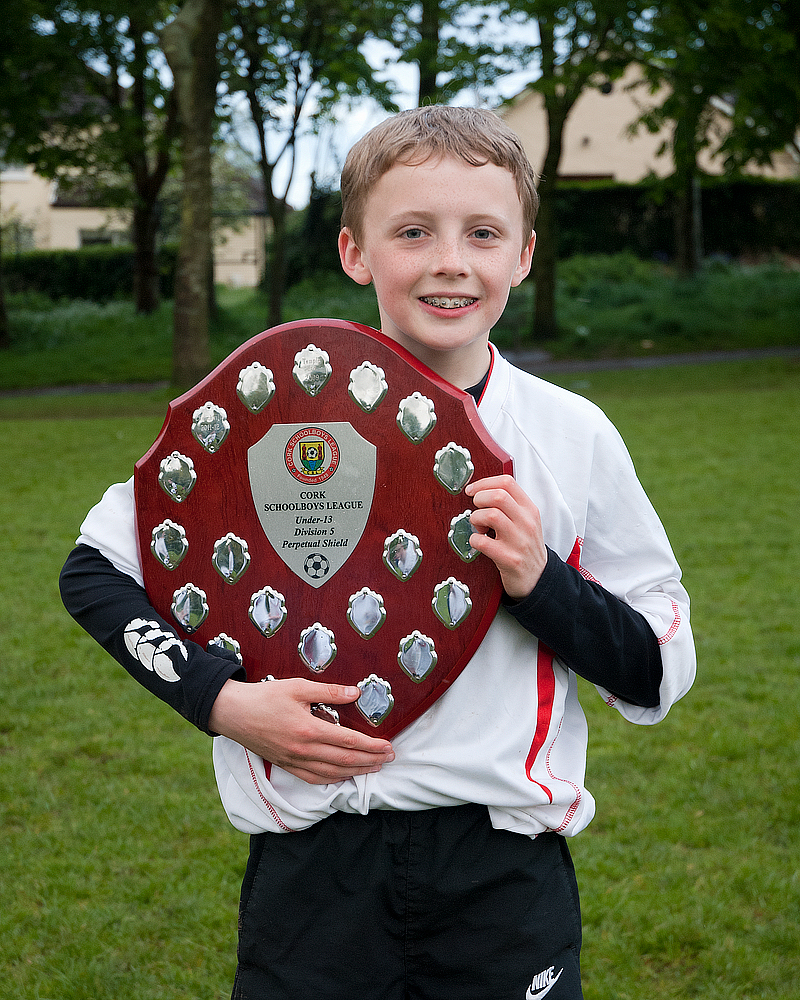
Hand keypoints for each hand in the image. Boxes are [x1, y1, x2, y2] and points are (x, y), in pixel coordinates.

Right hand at [208, 677, 394, 784]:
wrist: (233, 713)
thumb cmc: (265, 696)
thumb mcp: (298, 687)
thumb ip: (329, 691)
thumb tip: (355, 693)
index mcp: (308, 730)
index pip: (348, 742)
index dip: (371, 746)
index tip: (388, 746)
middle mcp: (303, 750)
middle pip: (344, 761)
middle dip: (370, 761)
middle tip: (389, 758)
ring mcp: (294, 761)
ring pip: (331, 773)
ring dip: (356, 772)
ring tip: (373, 768)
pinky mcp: (286, 765)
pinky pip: (313, 778)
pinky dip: (332, 780)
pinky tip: (343, 776)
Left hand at [464, 474, 547, 599]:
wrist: (538, 578)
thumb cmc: (526, 547)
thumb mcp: (526, 521)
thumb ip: (510, 505)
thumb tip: (482, 491)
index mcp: (530, 509)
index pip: (507, 482)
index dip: (484, 483)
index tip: (473, 490)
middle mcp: (527, 523)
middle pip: (498, 496)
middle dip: (479, 499)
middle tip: (476, 509)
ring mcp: (519, 541)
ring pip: (490, 515)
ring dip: (476, 519)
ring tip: (478, 527)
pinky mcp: (509, 559)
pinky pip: (483, 542)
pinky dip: (474, 540)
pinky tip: (478, 542)